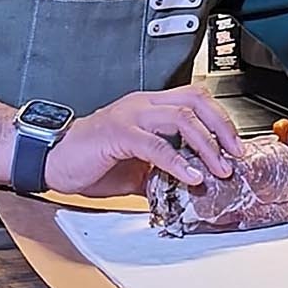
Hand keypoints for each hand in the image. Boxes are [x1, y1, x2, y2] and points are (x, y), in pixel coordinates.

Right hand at [43, 85, 244, 196]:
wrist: (51, 158)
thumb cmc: (89, 159)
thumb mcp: (135, 167)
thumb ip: (161, 170)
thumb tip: (190, 186)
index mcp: (148, 106)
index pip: (195, 100)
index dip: (219, 120)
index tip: (234, 146)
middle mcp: (142, 104)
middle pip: (195, 101)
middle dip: (222, 127)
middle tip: (235, 154)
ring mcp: (130, 116)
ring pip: (181, 118)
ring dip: (206, 145)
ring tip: (219, 168)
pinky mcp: (117, 134)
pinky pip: (156, 145)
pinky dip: (178, 161)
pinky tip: (190, 176)